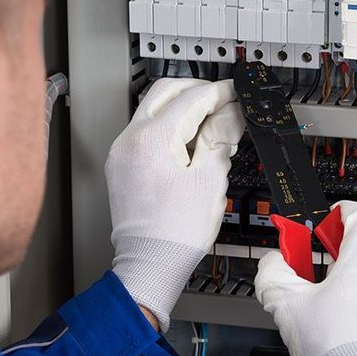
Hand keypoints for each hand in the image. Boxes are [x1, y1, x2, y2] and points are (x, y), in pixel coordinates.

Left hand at [106, 78, 244, 331]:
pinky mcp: (121, 164)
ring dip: (181, 106)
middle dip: (195, 91)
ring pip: (152, 109)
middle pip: (164, 92)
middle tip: (223, 101)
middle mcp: (129, 139)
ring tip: (210, 121)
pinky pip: (145, 131)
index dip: (217, 93)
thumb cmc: (177, 232)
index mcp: (151, 140)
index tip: (235, 92)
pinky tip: (189, 139)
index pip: (189, 99)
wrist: (149, 264)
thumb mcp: (210, 180)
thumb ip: (220, 138)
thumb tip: (232, 114)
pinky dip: (168, 125)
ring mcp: (121, 151)